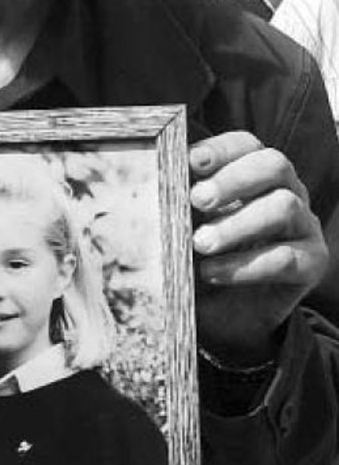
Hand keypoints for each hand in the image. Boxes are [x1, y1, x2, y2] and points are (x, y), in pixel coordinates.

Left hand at [190, 131, 328, 364]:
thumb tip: (151, 189)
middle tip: (197, 200)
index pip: (246, 145)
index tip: (191, 162)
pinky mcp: (311, 263)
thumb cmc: (203, 259)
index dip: (221, 149)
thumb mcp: (187, 231)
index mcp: (255, 174)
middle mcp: (286, 191)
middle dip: (233, 180)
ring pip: (284, 207)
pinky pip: (287, 258)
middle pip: (274, 164)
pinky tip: (213, 273)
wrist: (227, 319)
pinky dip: (245, 266)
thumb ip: (178, 208)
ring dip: (237, 224)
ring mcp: (303, 225)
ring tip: (200, 243)